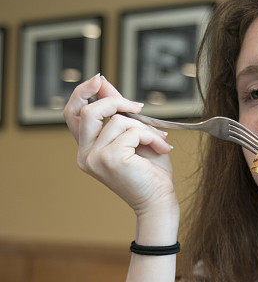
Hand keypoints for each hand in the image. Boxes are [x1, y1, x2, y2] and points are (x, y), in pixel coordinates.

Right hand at [63, 74, 178, 216]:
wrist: (160, 201)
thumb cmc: (150, 173)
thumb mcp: (133, 135)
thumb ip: (117, 111)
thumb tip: (102, 82)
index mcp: (87, 150)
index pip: (72, 114)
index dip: (82, 92)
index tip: (99, 79)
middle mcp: (85, 156)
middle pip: (88, 111)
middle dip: (115, 101)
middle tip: (139, 107)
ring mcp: (94, 159)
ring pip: (117, 120)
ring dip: (144, 127)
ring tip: (159, 141)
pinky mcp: (110, 159)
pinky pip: (131, 131)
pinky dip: (150, 136)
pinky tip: (160, 148)